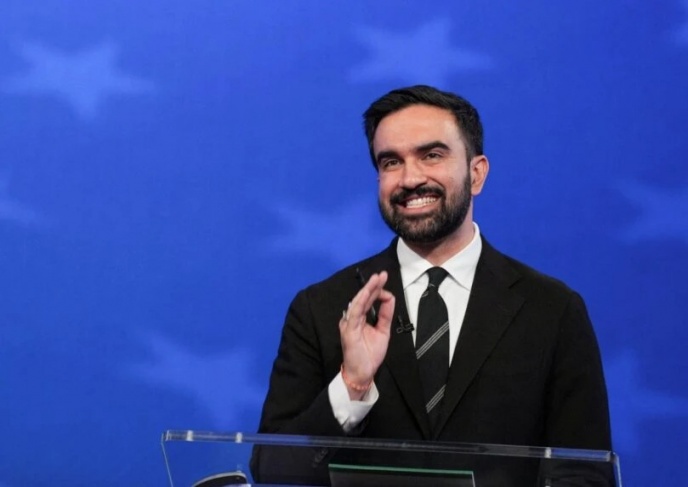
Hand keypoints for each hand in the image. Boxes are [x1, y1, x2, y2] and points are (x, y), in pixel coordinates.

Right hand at [339, 271, 394, 399]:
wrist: (363, 372)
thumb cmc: (370, 354)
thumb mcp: (383, 331)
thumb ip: (385, 315)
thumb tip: (390, 298)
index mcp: (361, 318)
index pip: (369, 299)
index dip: (377, 289)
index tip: (384, 280)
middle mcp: (353, 318)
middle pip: (363, 297)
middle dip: (373, 285)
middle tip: (381, 274)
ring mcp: (349, 323)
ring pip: (358, 302)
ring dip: (367, 290)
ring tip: (376, 279)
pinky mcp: (348, 330)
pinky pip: (354, 313)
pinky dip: (360, 302)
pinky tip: (366, 293)